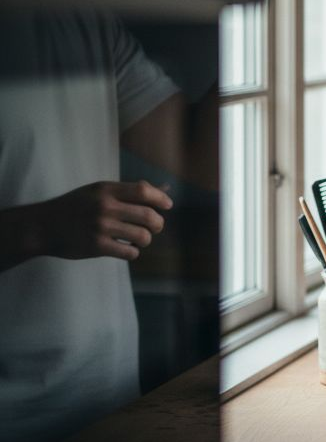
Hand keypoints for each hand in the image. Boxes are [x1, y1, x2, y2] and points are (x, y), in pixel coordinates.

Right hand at [34, 181, 172, 261]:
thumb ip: (131, 190)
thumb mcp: (100, 191)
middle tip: (156, 226)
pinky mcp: (96, 247)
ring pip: (143, 236)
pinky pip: (130, 252)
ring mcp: (101, 228)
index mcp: (106, 190)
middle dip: (158, 224)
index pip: (144, 191)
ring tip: (139, 238)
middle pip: (149, 216)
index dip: (161, 199)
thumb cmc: (76, 206)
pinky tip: (127, 248)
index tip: (167, 206)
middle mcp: (104, 207)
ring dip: (146, 239)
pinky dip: (133, 251)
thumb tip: (165, 188)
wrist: (42, 226)